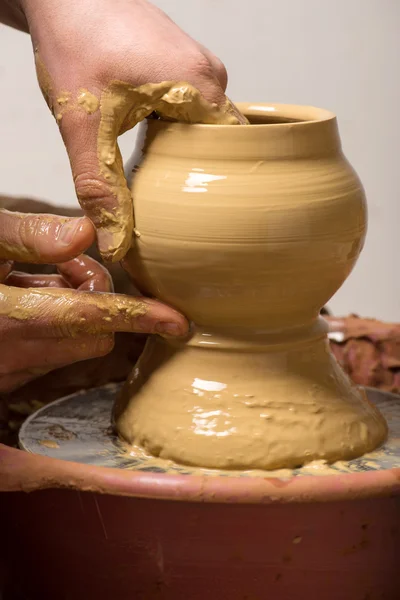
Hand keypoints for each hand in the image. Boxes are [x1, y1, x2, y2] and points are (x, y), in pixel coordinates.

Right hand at [0, 209, 187, 392]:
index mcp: (11, 319)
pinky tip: (22, 301)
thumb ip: (30, 237)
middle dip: (97, 301)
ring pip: (75, 345)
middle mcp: (14, 356)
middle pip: (95, 337)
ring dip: (72, 310)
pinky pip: (50, 354)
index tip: (176, 322)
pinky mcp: (9, 378)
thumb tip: (86, 233)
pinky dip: (52, 326)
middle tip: (64, 268)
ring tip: (31, 281)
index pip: (92, 319)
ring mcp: (11, 372)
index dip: (140, 317)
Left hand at [19, 0, 228, 261]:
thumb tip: (114, 242)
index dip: (225, 187)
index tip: (211, 215)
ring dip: (189, 152)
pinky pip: (194, 108)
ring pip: (207, 126)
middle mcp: (209, 73)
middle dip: (204, 174)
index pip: (238, 151)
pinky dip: (178, 131)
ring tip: (168, 177)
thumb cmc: (73, 38)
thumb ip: (99, 187)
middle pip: (224, 143)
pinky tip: (154, 142)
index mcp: (200, 86)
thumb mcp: (84, 124)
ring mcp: (197, 65)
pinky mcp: (181, 63)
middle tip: (183, 205)